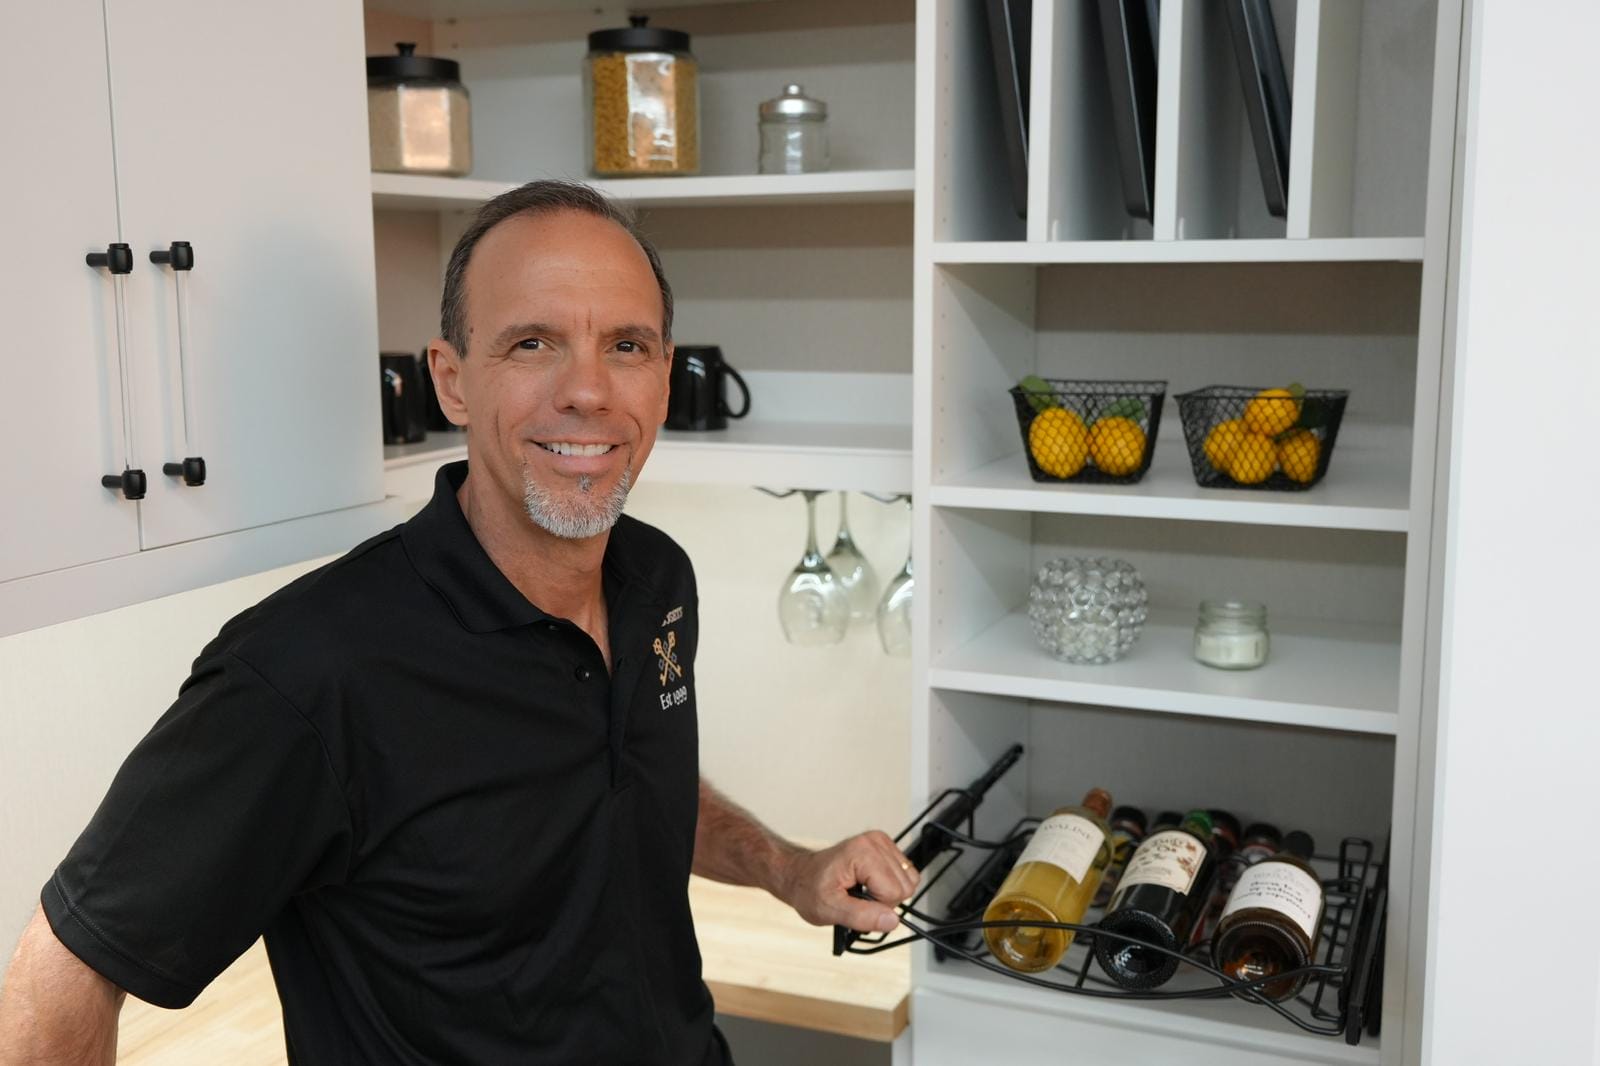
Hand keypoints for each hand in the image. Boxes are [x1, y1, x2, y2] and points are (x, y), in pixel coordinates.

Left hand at [777, 831, 918, 933]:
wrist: (799, 875)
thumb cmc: (809, 889)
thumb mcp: (829, 910)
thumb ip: (862, 916)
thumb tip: (891, 921)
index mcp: (862, 853)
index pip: (894, 892)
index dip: (878, 908)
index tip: (855, 903)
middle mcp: (875, 841)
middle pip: (905, 886)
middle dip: (884, 901)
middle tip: (858, 899)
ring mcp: (881, 842)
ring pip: (910, 880)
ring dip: (888, 893)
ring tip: (863, 891)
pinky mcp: (885, 846)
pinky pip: (905, 874)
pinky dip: (890, 885)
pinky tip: (870, 884)